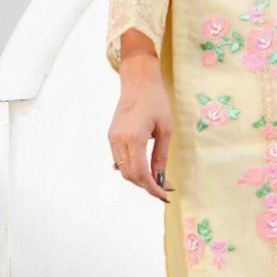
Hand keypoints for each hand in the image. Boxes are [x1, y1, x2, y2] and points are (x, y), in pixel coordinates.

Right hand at [110, 40, 173, 201]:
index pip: (140, 173)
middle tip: (165, 188)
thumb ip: (161, 156)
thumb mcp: (165, 130)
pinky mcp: (111, 135)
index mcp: (133, 138)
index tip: (165, 194)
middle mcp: (118, 140)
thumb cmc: (156, 101)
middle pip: (130, 175)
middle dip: (147, 185)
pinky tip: (145, 168)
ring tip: (157, 179)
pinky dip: (132, 168)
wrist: (138, 81)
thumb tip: (161, 179)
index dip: (152, 188)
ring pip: (123, 170)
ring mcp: (112, 138)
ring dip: (139, 178)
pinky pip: (120, 160)